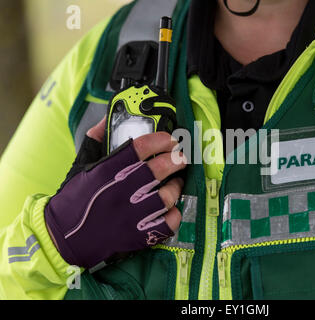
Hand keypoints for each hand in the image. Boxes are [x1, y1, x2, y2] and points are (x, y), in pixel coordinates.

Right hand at [45, 118, 184, 267]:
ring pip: (168, 196)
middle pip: (161, 168)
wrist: (64, 237)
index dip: (161, 140)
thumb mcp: (81, 164)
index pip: (142, 147)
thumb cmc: (75, 198)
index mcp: (108, 170)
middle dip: (176, 160)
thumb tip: (108, 118)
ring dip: (176, 187)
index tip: (169, 139)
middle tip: (180, 158)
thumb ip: (96, 139)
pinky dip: (174, 214)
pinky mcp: (138, 235)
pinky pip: (168, 223)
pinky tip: (171, 209)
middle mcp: (122, 190)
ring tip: (176, 183)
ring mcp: (132, 214)